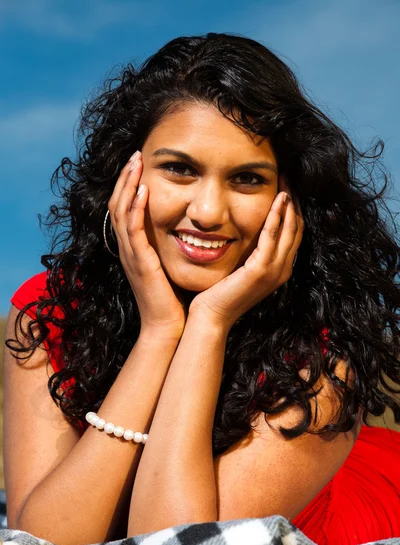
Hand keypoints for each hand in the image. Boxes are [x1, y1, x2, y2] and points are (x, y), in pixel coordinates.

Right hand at [108, 151, 185, 338]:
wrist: (169, 327)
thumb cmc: (174, 299)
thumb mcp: (171, 266)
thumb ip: (173, 246)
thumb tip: (192, 228)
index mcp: (135, 248)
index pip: (125, 209)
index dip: (129, 185)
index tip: (141, 163)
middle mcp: (128, 249)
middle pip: (117, 204)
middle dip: (125, 177)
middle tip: (135, 154)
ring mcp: (131, 255)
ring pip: (121, 212)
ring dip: (128, 185)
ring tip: (136, 162)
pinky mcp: (140, 263)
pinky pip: (133, 230)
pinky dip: (136, 208)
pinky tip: (144, 190)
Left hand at [189, 187, 303, 333]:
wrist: (211, 316)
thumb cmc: (219, 292)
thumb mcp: (240, 268)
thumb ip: (248, 252)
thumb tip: (246, 229)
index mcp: (279, 269)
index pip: (293, 233)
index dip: (292, 210)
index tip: (286, 187)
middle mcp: (282, 270)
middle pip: (296, 228)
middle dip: (294, 202)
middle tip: (289, 178)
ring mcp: (274, 271)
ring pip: (290, 230)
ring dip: (289, 205)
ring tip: (285, 182)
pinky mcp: (261, 271)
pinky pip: (272, 238)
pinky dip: (276, 218)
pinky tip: (276, 201)